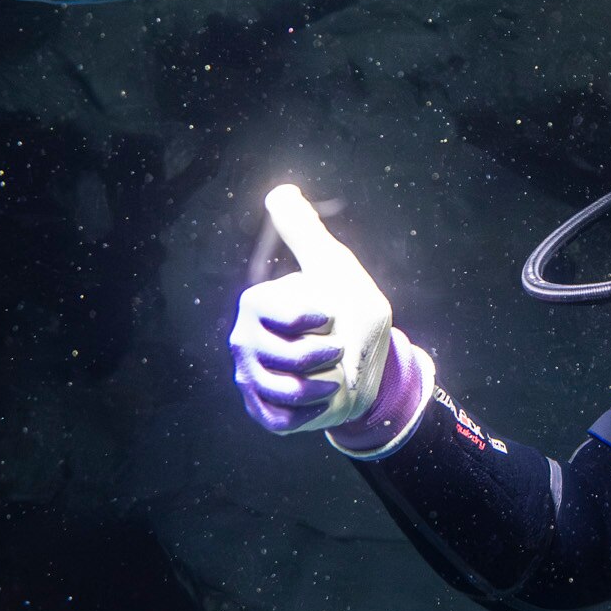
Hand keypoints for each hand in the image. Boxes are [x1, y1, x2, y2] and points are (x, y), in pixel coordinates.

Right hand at [229, 185, 401, 436]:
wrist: (366, 364)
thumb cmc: (348, 309)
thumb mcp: (333, 266)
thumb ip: (305, 232)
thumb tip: (280, 191)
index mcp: (258, 304)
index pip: (284, 317)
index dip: (317, 320)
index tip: (331, 314)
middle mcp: (244, 339)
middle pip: (288, 358)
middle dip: (326, 356)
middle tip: (339, 350)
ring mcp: (249, 376)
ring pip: (285, 391)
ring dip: (321, 386)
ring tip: (332, 376)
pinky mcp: (261, 409)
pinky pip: (282, 419)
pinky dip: (311, 412)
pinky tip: (321, 397)